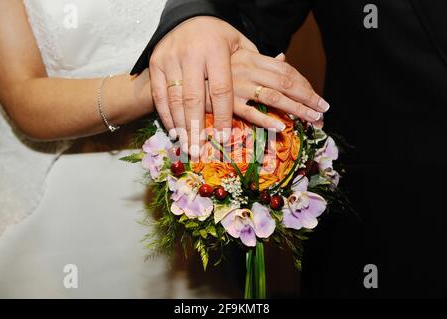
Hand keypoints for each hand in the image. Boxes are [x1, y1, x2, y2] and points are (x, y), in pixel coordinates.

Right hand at [149, 16, 256, 156]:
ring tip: (187, 147)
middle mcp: (192, 55)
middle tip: (199, 152)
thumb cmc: (216, 36)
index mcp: (216, 51)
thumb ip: (257, 58)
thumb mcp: (238, 42)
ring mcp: (171, 60)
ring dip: (180, 127)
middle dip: (196, 128)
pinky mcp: (156, 64)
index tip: (225, 138)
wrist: (184, 19)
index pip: (221, 89)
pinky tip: (174, 131)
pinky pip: (160, 94)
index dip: (224, 116)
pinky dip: (166, 115)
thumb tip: (284, 63)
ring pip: (175, 99)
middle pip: (194, 99)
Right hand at [204, 50, 327, 129]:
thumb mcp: (237, 56)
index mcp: (252, 58)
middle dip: (307, 100)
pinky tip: (281, 127)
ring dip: (295, 110)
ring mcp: (236, 86)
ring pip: (273, 98)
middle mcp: (247, 70)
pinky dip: (265, 120)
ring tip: (311, 120)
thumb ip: (261, 61)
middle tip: (322, 113)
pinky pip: (248, 112)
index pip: (286, 72)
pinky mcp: (223, 102)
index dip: (306, 86)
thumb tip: (283, 58)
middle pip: (286, 84)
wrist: (179, 66)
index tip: (319, 100)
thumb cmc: (210, 65)